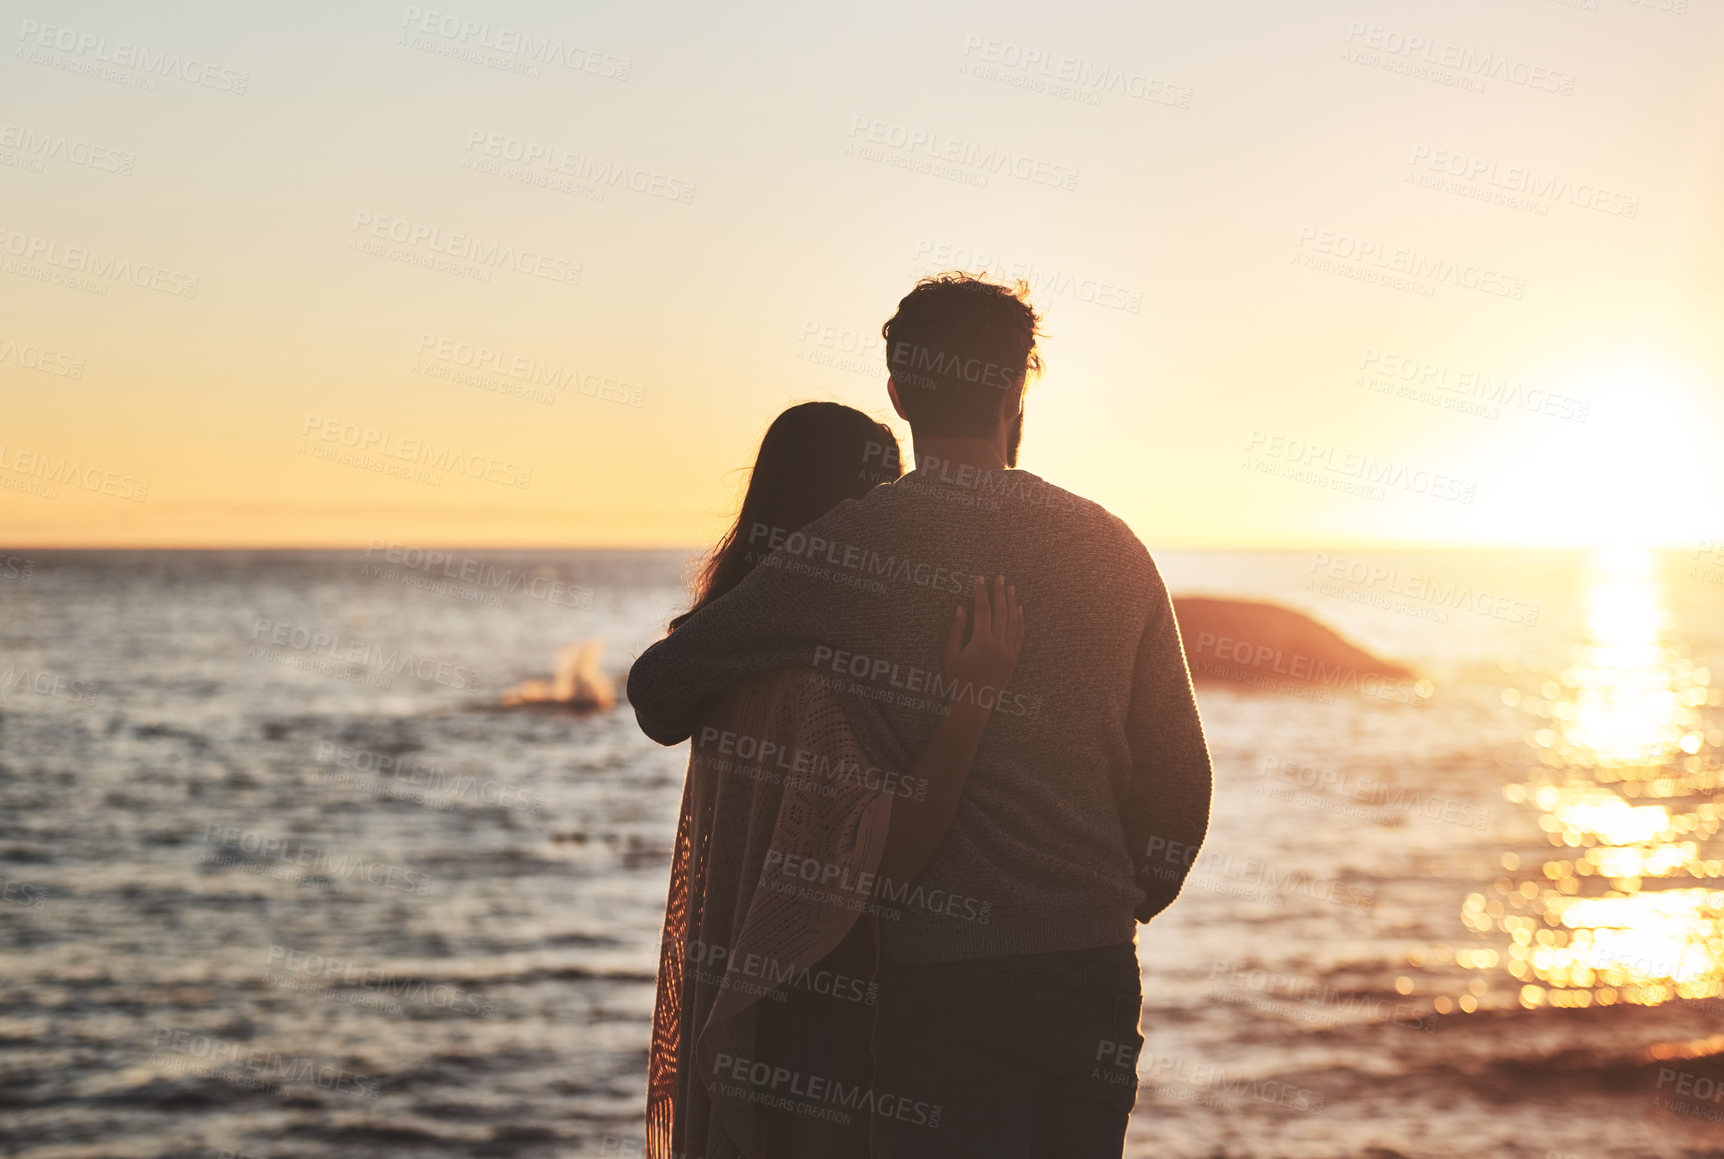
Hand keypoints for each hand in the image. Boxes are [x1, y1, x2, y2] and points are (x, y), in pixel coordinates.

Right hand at [942, 575, 1025, 700]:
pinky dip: (1021, 620)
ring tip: (1011, 587)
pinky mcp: (1014, 658)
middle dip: (1000, 592)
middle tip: (1000, 577)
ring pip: (1014, 621)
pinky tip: (1019, 609)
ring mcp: (1009, 651)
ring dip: (1012, 602)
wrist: (974, 702)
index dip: (981, 593)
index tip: (980, 579)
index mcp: (981, 641)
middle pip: (1001, 611)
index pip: (983, 610)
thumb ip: (957, 629)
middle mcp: (998, 644)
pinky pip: (1020, 635)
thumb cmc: (958, 679)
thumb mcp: (951, 653)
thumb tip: (961, 607)